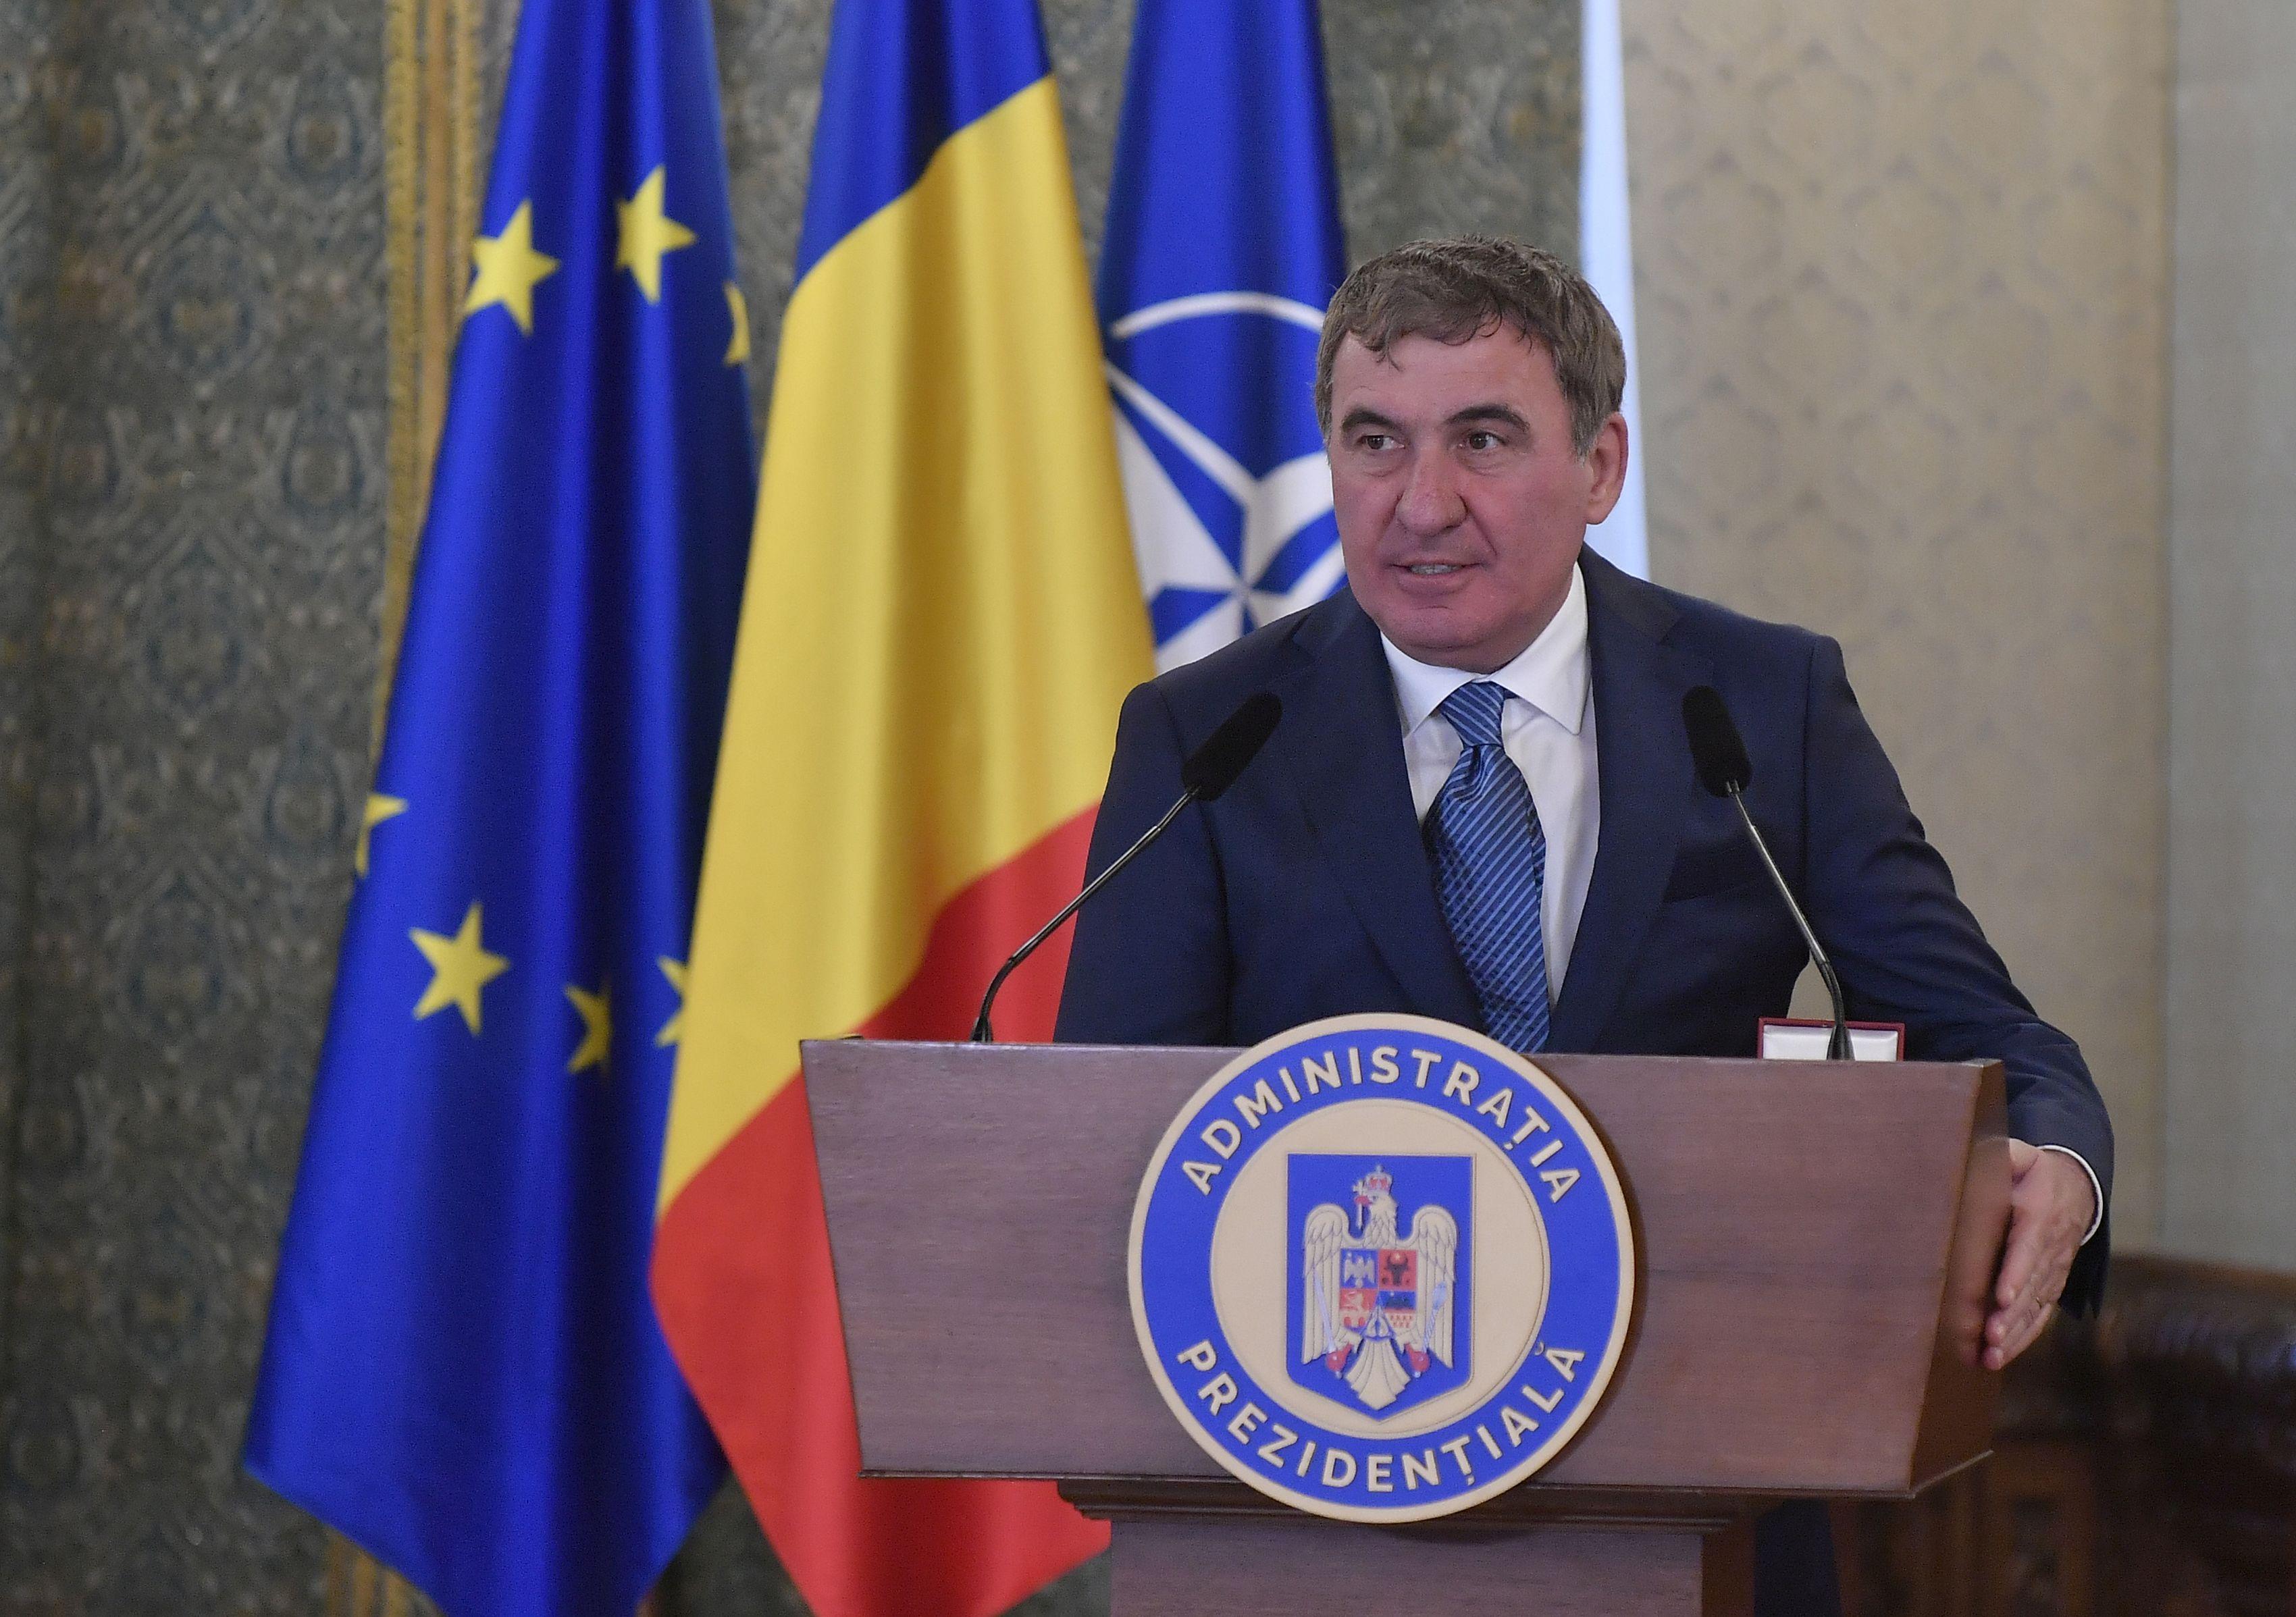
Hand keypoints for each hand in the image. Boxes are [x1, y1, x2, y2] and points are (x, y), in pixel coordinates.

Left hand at [1983, 1141, 2094, 1369]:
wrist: (2076, 1190)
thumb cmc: (2036, 1174)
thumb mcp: (2022, 1156)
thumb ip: (2005, 1155)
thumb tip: (1987, 1154)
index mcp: (2041, 1217)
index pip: (2029, 1248)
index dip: (2017, 1273)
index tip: (2001, 1296)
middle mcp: (2052, 1251)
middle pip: (2032, 1288)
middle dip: (2011, 1315)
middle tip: (1989, 1338)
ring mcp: (2054, 1273)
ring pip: (2036, 1308)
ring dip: (2014, 1335)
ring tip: (1990, 1357)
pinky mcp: (2050, 1287)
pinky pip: (2039, 1316)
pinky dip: (2022, 1338)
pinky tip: (1999, 1357)